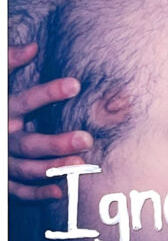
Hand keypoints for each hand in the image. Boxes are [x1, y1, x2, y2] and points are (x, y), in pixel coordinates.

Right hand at [9, 42, 93, 199]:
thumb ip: (7, 62)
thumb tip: (32, 47)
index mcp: (1, 111)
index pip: (24, 101)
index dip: (47, 93)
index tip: (75, 84)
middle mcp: (2, 137)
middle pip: (28, 143)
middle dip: (56, 143)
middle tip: (87, 139)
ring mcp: (1, 161)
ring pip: (26, 169)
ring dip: (53, 169)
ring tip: (82, 165)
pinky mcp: (2, 180)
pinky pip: (18, 191)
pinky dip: (38, 193)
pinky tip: (62, 191)